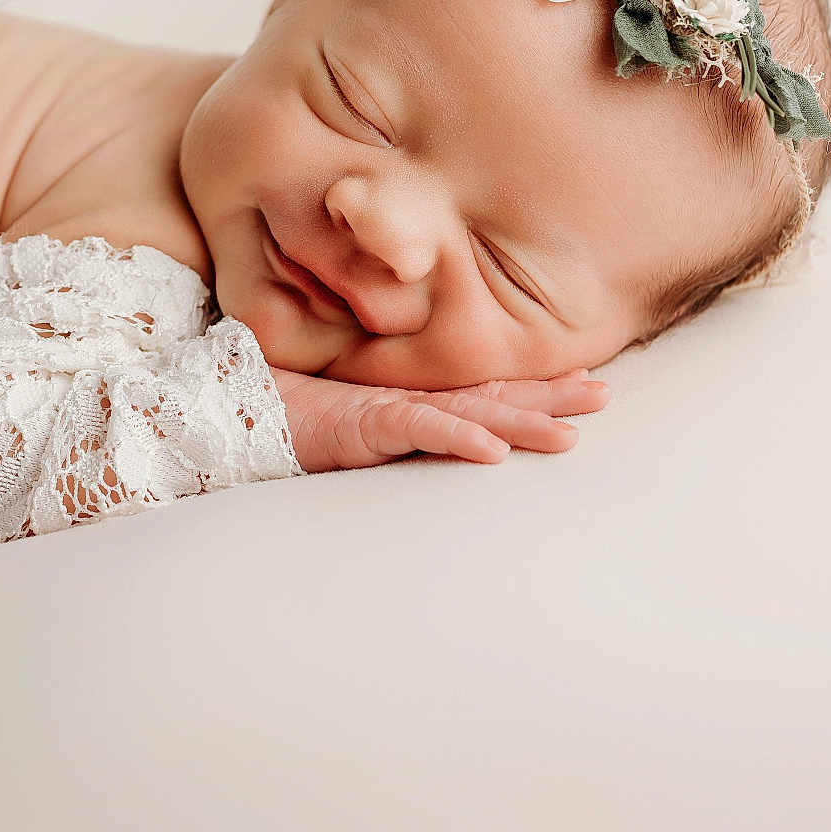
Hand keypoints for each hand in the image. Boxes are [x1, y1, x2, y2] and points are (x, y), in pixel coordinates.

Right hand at [269, 365, 609, 473]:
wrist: (227, 406)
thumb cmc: (281, 412)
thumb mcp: (348, 423)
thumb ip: (387, 423)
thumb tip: (431, 432)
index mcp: (409, 398)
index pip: (481, 390)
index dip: (531, 386)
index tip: (583, 381)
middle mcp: (406, 397)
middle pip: (490, 395)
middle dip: (548, 395)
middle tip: (603, 394)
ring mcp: (387, 406)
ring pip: (468, 410)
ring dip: (523, 420)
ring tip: (572, 430)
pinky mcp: (363, 421)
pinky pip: (418, 429)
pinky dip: (457, 437)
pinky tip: (493, 449)